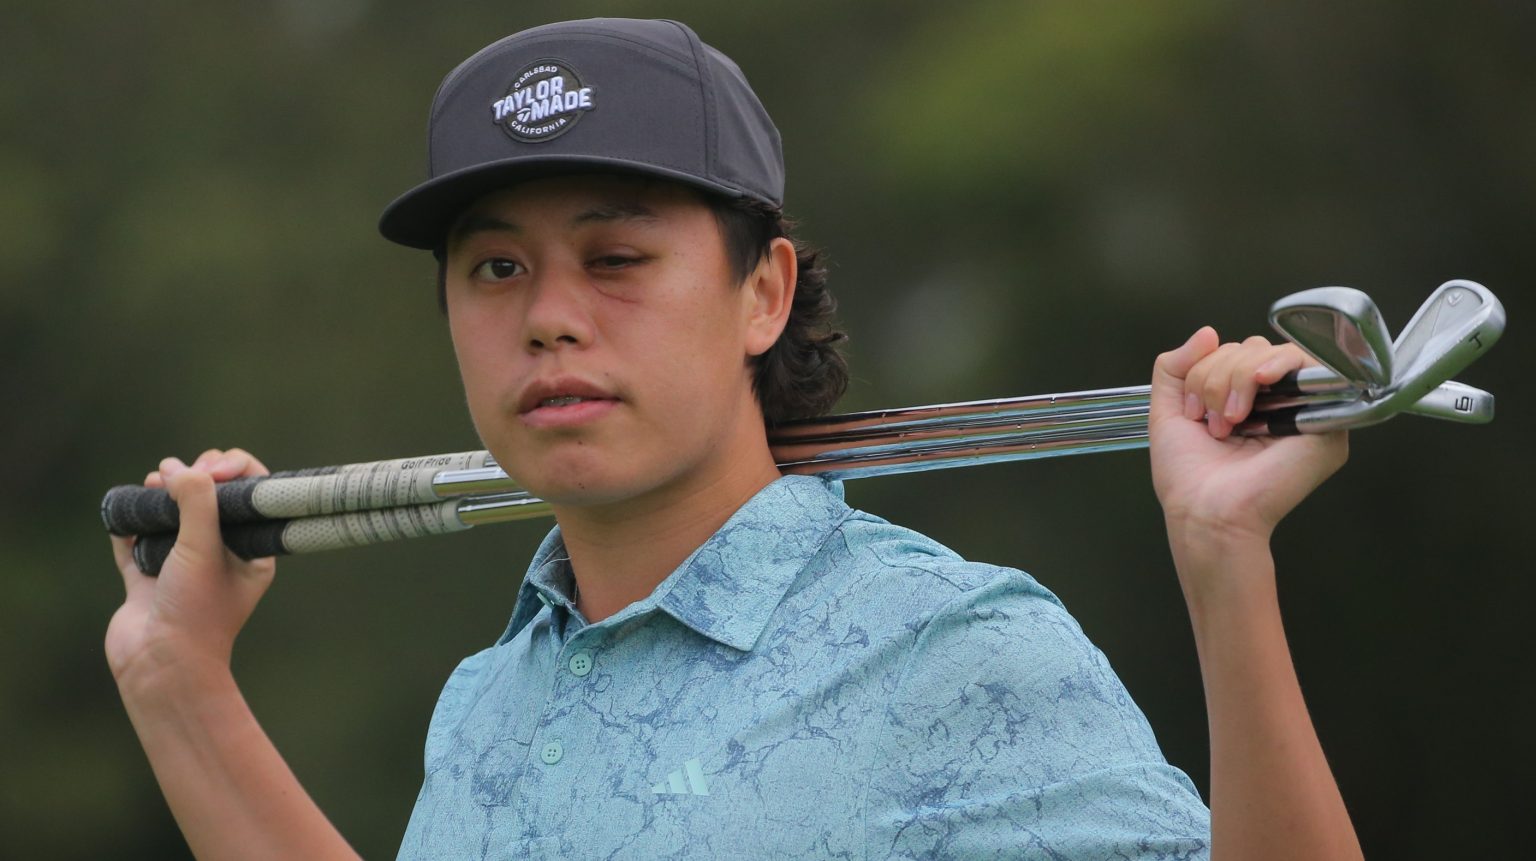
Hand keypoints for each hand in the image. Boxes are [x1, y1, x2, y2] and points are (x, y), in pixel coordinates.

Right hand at [106, 449, 275, 687]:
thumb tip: (179, 468)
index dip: (232, 470)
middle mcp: (219, 555)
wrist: (159, 666)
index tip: (209, 468)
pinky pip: (136, 539)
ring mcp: (181, 566)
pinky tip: (126, 512)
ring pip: (172, 514)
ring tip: (152, 483)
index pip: (251, 494)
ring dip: (161, 494)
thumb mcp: (204, 549)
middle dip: (193, 477)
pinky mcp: (146, 577)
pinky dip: (129, 523)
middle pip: (210, 498)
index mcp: (250, 550)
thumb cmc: (195, 612)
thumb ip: (197, 502)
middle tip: (174, 476)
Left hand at [1149, 328, 1347, 551]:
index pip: (1234, 353)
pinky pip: (1309, 366)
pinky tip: (1259, 384)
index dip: (1206, 368)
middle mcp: (1277, 403)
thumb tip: (1207, 332)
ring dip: (1237, 378)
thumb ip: (1175, 367)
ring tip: (1229, 421)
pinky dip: (1276, 365)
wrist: (1205, 512)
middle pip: (1252, 349)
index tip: (1192, 411)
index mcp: (1245, 402)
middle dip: (1218, 375)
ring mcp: (1303, 410)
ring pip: (1274, 353)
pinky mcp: (1327, 419)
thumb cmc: (1188, 477)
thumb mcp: (1168, 412)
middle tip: (1210, 420)